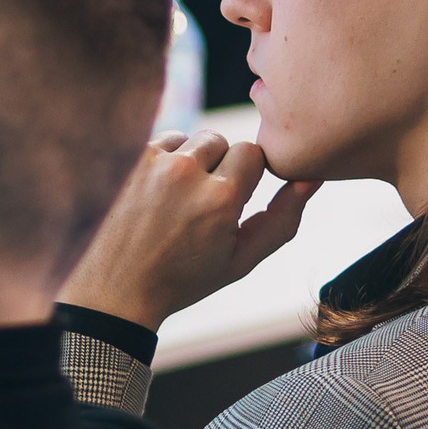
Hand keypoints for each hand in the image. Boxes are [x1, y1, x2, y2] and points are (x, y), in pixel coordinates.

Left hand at [58, 130, 319, 332]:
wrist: (116, 290)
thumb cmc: (185, 279)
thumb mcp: (241, 260)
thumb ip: (282, 219)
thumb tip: (311, 179)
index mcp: (220, 199)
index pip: (254, 153)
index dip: (249, 176)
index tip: (237, 200)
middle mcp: (188, 173)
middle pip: (226, 142)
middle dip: (223, 167)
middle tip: (208, 204)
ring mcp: (156, 163)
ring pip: (196, 139)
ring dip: (196, 161)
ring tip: (183, 200)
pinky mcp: (132, 159)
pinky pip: (167, 140)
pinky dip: (169, 158)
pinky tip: (161, 191)